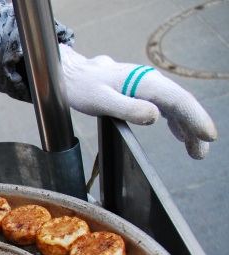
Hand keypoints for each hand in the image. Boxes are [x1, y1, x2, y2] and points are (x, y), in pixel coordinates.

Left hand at [59, 44, 216, 158]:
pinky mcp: (142, 91)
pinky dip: (176, 122)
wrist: (71, 75)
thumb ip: (127, 108)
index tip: (208, 137)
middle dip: (195, 129)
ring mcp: (147, 85)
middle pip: (181, 105)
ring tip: (195, 151)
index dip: (195, 119)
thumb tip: (155, 116)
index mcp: (144, 82)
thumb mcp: (100, 100)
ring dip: (188, 128)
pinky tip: (181, 135)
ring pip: (175, 106)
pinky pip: (166, 106)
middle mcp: (150, 81)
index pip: (178, 101)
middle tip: (200, 154)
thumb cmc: (82, 88)